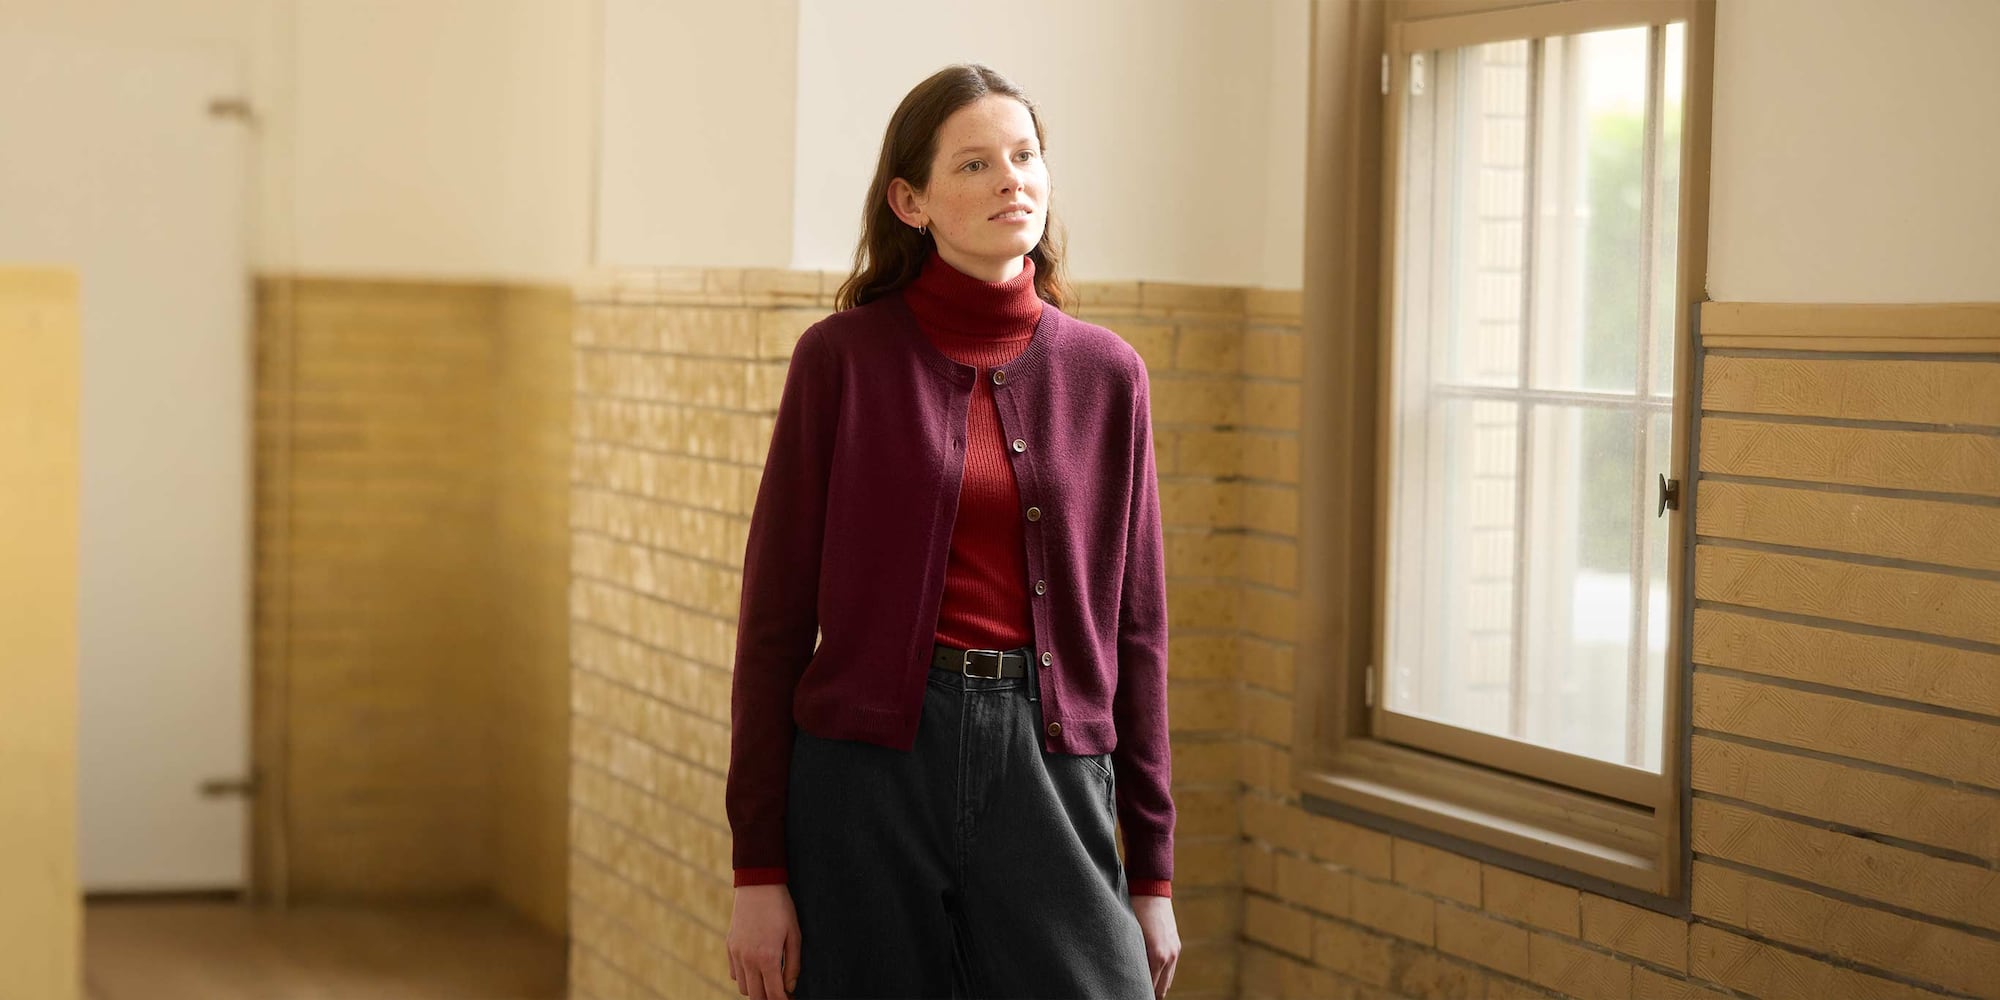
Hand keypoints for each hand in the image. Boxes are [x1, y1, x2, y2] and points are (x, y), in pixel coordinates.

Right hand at [727, 884, 800, 998]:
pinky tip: (757, 969)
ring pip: (743, 988)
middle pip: (756, 997)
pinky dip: (745, 978)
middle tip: (781, 993)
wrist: (758, 884)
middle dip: (769, 999)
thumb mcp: (795, 935)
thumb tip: (790, 988)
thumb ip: (793, 965)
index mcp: (768, 958)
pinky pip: (734, 974)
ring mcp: (736, 954)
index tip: (790, 999)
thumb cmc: (781, 908)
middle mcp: (748, 959)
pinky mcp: (729, 946)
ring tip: (770, 981)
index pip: (774, 994)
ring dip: (756, 990)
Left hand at [1131, 895, 1179, 998]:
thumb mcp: (1128, 935)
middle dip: (1149, 994)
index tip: (1131, 995)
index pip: (1150, 987)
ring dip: (1156, 986)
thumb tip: (1125, 974)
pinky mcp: (1176, 945)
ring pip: (1167, 981)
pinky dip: (1162, 976)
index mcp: (1156, 955)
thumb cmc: (1133, 909)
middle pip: (1161, 989)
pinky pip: (1170, 969)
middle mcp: (1169, 955)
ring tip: (1142, 989)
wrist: (1151, 888)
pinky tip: (1151, 977)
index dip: (1141, 994)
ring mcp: (1175, 950)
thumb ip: (1131, 957)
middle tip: (1135, 994)